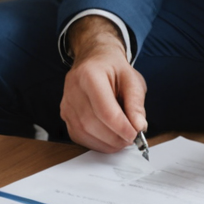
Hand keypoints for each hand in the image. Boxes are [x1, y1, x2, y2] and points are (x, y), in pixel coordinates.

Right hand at [61, 16, 148, 152]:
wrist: (94, 60)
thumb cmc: (114, 69)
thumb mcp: (132, 79)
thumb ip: (136, 103)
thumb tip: (139, 127)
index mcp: (90, 74)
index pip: (104, 109)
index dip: (121, 126)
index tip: (135, 134)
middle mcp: (73, 88)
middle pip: (91, 123)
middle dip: (114, 137)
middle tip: (132, 139)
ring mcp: (66, 102)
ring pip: (83, 132)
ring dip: (106, 143)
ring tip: (122, 139)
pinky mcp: (65, 115)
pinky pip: (78, 136)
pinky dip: (96, 143)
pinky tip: (109, 139)